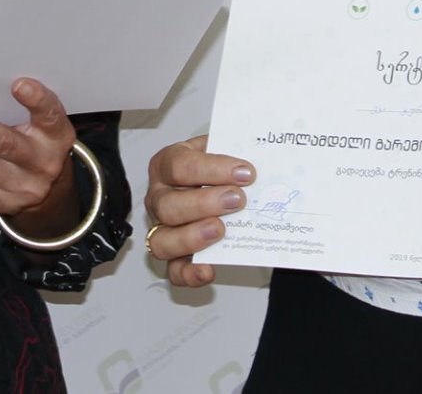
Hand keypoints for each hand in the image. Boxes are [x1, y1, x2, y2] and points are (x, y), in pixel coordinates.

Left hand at [0, 78, 77, 225]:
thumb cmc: (37, 144)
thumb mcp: (42, 127)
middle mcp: (42, 162)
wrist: (50, 195)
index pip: (50, 115)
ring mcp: (22, 186)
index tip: (18, 84)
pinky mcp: (2, 203)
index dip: (37, 100)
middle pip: (5, 143)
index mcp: (55, 136)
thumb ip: (20, 110)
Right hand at [142, 134, 253, 286]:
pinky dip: (189, 274)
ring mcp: (163, 229)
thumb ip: (234, 146)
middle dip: (205, 202)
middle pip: (168, 204)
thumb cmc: (214, 168)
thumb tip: (262, 153)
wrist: (219, 186)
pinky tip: (208, 270)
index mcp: (167, 165)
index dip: (211, 169)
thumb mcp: (220, 146)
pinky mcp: (174, 256)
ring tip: (220, 230)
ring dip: (192, 237)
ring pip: (162, 240)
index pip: (179, 165)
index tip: (244, 172)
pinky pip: (173, 271)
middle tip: (237, 200)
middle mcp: (159, 198)